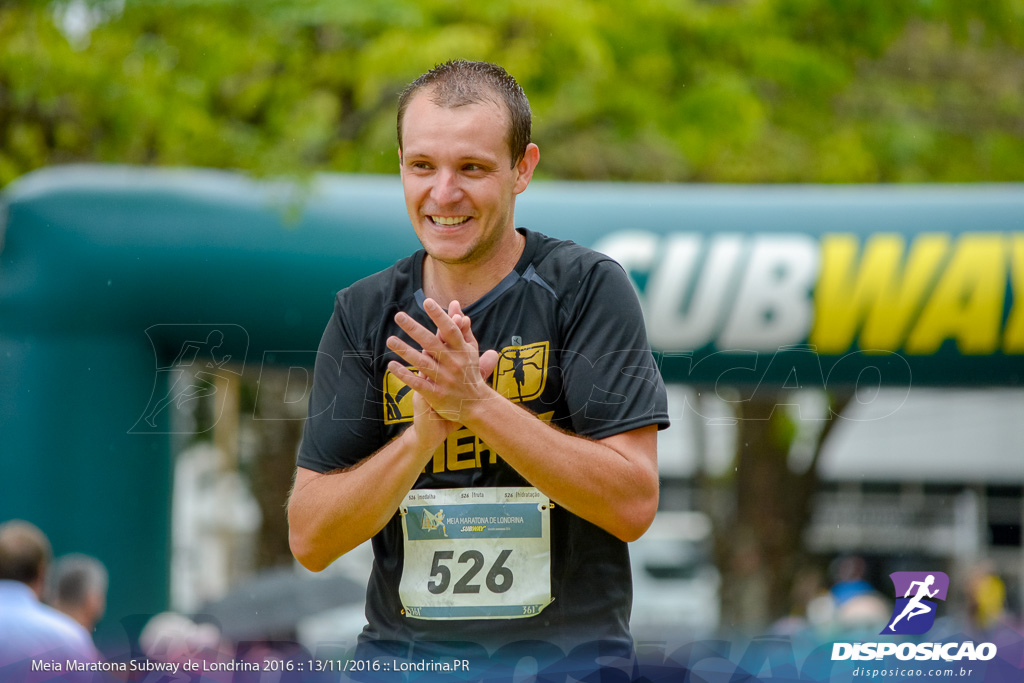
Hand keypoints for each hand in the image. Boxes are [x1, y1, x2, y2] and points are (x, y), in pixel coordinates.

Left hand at [386, 299, 498, 428]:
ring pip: (422, 363)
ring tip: (390, 340)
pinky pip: (418, 383)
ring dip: (405, 350)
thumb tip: (455, 304)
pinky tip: (391, 365)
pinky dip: (405, 374)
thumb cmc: (470, 372)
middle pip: (432, 343)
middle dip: (414, 329)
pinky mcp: (436, 395)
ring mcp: (445, 380)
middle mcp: (454, 364)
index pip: (450, 330)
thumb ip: (462, 327)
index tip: (427, 302)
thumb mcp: (470, 349)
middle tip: (398, 315)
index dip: (439, 316)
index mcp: (462, 351)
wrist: (476, 405)